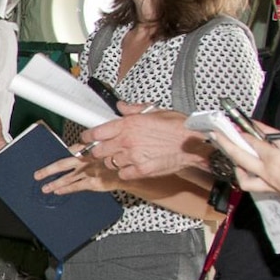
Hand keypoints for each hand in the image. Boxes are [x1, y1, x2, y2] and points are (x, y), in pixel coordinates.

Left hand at [36, 151, 122, 194]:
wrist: (129, 171)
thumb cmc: (114, 160)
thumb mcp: (101, 148)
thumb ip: (86, 148)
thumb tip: (72, 148)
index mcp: (88, 149)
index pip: (70, 150)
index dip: (58, 155)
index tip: (49, 159)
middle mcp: (86, 160)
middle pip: (62, 165)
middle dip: (48, 170)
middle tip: (38, 175)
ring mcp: (89, 172)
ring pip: (68, 178)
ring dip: (55, 183)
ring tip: (45, 188)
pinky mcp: (93, 183)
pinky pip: (77, 187)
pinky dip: (66, 189)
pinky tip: (58, 191)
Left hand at [80, 107, 208, 179]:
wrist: (194, 143)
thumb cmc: (178, 127)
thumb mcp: (154, 111)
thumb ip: (132, 109)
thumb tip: (121, 106)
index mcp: (128, 124)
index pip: (95, 132)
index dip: (87, 136)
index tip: (86, 138)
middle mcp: (127, 141)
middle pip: (98, 150)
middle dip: (97, 150)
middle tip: (102, 149)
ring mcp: (133, 157)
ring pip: (109, 163)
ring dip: (113, 160)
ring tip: (124, 156)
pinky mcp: (141, 170)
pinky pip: (122, 173)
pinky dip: (124, 171)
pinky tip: (132, 165)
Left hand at [209, 131, 279, 236]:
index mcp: (278, 161)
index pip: (256, 142)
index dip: (245, 130)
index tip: (234, 121)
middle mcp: (269, 173)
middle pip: (240, 156)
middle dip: (227, 144)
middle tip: (216, 133)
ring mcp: (270, 184)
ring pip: (243, 173)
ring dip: (234, 162)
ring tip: (229, 152)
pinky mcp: (275, 191)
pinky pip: (253, 184)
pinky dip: (246, 177)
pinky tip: (246, 170)